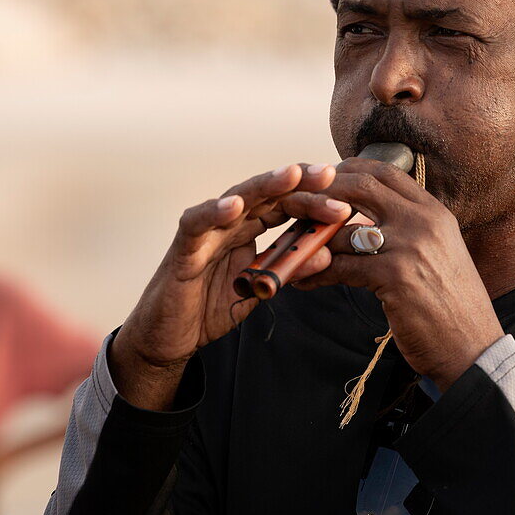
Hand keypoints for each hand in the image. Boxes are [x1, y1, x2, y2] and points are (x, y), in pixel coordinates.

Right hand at [112, 163, 350, 408]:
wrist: (167, 339)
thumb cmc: (208, 309)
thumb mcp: (260, 291)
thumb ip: (289, 272)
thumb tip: (325, 255)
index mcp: (249, 229)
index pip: (286, 205)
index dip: (315, 199)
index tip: (347, 199)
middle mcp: (228, 222)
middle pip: (268, 194)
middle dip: (299, 182)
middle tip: (330, 176)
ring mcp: (206, 231)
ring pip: (236, 198)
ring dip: (265, 185)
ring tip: (292, 175)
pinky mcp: (182, 248)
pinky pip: (197, 223)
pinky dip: (215, 212)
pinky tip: (236, 207)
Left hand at [293, 157, 503, 390]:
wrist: (472, 348)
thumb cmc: (449, 306)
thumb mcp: (436, 253)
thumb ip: (406, 229)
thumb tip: (361, 219)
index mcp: (433, 212)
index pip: (384, 171)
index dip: (347, 171)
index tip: (322, 183)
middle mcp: (423, 221)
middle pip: (360, 185)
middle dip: (322, 192)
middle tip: (297, 206)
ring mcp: (410, 246)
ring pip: (343, 228)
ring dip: (312, 239)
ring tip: (294, 250)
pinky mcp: (395, 275)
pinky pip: (341, 265)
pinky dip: (316, 272)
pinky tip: (303, 280)